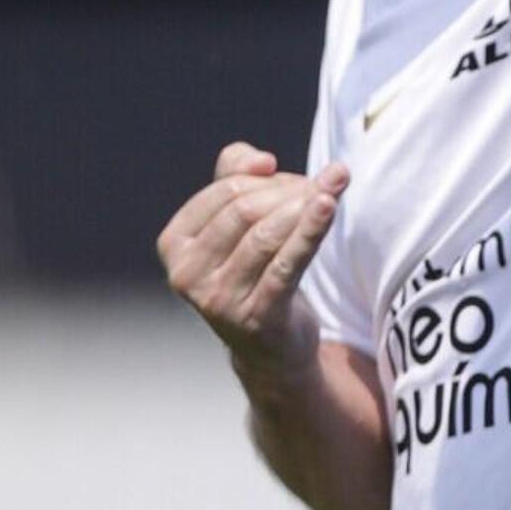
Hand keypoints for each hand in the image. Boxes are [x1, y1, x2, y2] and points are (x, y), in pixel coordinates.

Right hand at [156, 143, 348, 372]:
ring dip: (306, 206)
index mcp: (174, 243)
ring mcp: (218, 300)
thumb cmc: (253, 273)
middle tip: (325, 187)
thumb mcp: (236, 221)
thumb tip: (261, 160)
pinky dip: (310, 231)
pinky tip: (330, 206)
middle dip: (290, 191)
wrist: (270, 349)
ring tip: (336, 187)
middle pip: (244, 210)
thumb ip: (236, 174)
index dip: (268, 178)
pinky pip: (287, 264)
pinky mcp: (255, 318)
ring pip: (266, 235)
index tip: (301, 181)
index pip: (225, 190)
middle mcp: (186, 274)